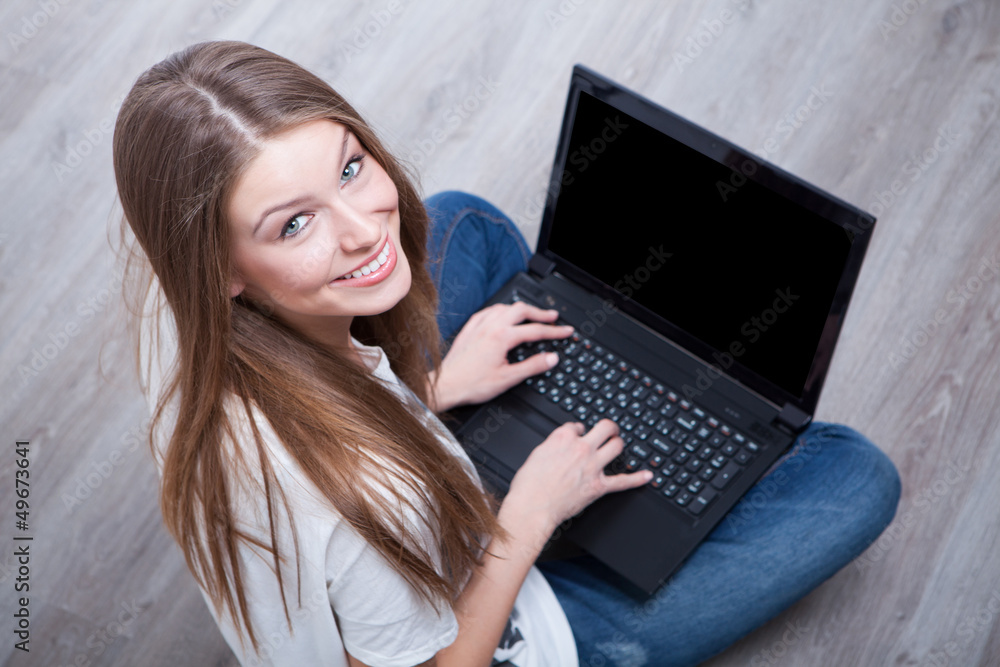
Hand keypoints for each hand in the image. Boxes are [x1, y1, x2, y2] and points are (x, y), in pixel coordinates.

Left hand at [429, 302, 572, 411]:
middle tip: (553, 318)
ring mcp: (478, 326)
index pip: (535, 330)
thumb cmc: (472, 384)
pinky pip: (488, 312)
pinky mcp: (469, 329)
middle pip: (521, 310)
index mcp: (502, 337)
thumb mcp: (508, 378)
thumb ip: (532, 366)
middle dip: (540, 313)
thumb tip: (551, 358)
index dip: (554, 331)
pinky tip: (502, 315)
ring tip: (531, 315)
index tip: (566, 331)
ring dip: (520, 309)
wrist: (446, 385)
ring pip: (504, 307)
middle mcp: (490, 326)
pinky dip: (501, 311)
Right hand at [500, 420, 652, 542]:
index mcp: (563, 439)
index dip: (579, 430)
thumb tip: (561, 442)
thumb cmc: (529, 485)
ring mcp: (593, 467)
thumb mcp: (536, 454)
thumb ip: (553, 445)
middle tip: (609, 430)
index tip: (579, 434)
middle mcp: (581, 449)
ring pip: (616, 447)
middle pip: (605, 428)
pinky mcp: (599, 486)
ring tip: (617, 445)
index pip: (578, 426)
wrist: (533, 507)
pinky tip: (647, 476)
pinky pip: (623, 481)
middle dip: (609, 427)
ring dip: (618, 444)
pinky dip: (637, 478)